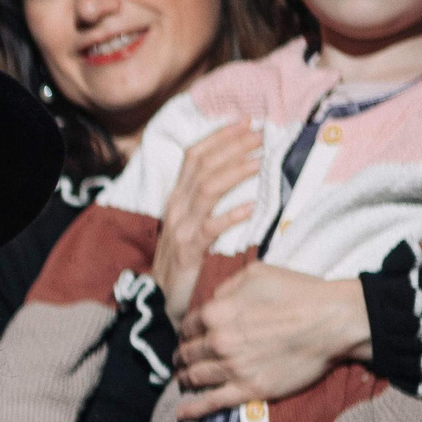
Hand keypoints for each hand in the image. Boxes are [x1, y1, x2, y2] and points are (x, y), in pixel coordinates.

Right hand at [151, 121, 259, 321]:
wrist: (160, 298)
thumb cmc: (182, 261)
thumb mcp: (188, 224)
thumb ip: (204, 201)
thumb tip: (233, 173)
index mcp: (176, 198)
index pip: (193, 156)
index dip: (219, 136)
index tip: (246, 122)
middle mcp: (175, 208)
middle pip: (202, 166)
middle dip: (232, 146)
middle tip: (261, 136)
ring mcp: (180, 229)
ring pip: (206, 189)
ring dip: (235, 172)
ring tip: (261, 161)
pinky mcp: (188, 251)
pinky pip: (211, 228)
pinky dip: (232, 215)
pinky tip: (253, 207)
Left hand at [172, 265, 369, 420]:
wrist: (332, 322)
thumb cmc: (299, 292)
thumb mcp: (257, 273)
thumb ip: (227, 287)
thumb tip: (212, 300)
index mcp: (216, 313)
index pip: (188, 326)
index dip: (188, 331)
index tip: (191, 336)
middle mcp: (217, 342)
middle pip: (187, 353)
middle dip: (183, 356)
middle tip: (183, 359)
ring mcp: (232, 368)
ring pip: (194, 377)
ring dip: (185, 378)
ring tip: (184, 379)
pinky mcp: (249, 389)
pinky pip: (211, 403)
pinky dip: (192, 410)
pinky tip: (181, 414)